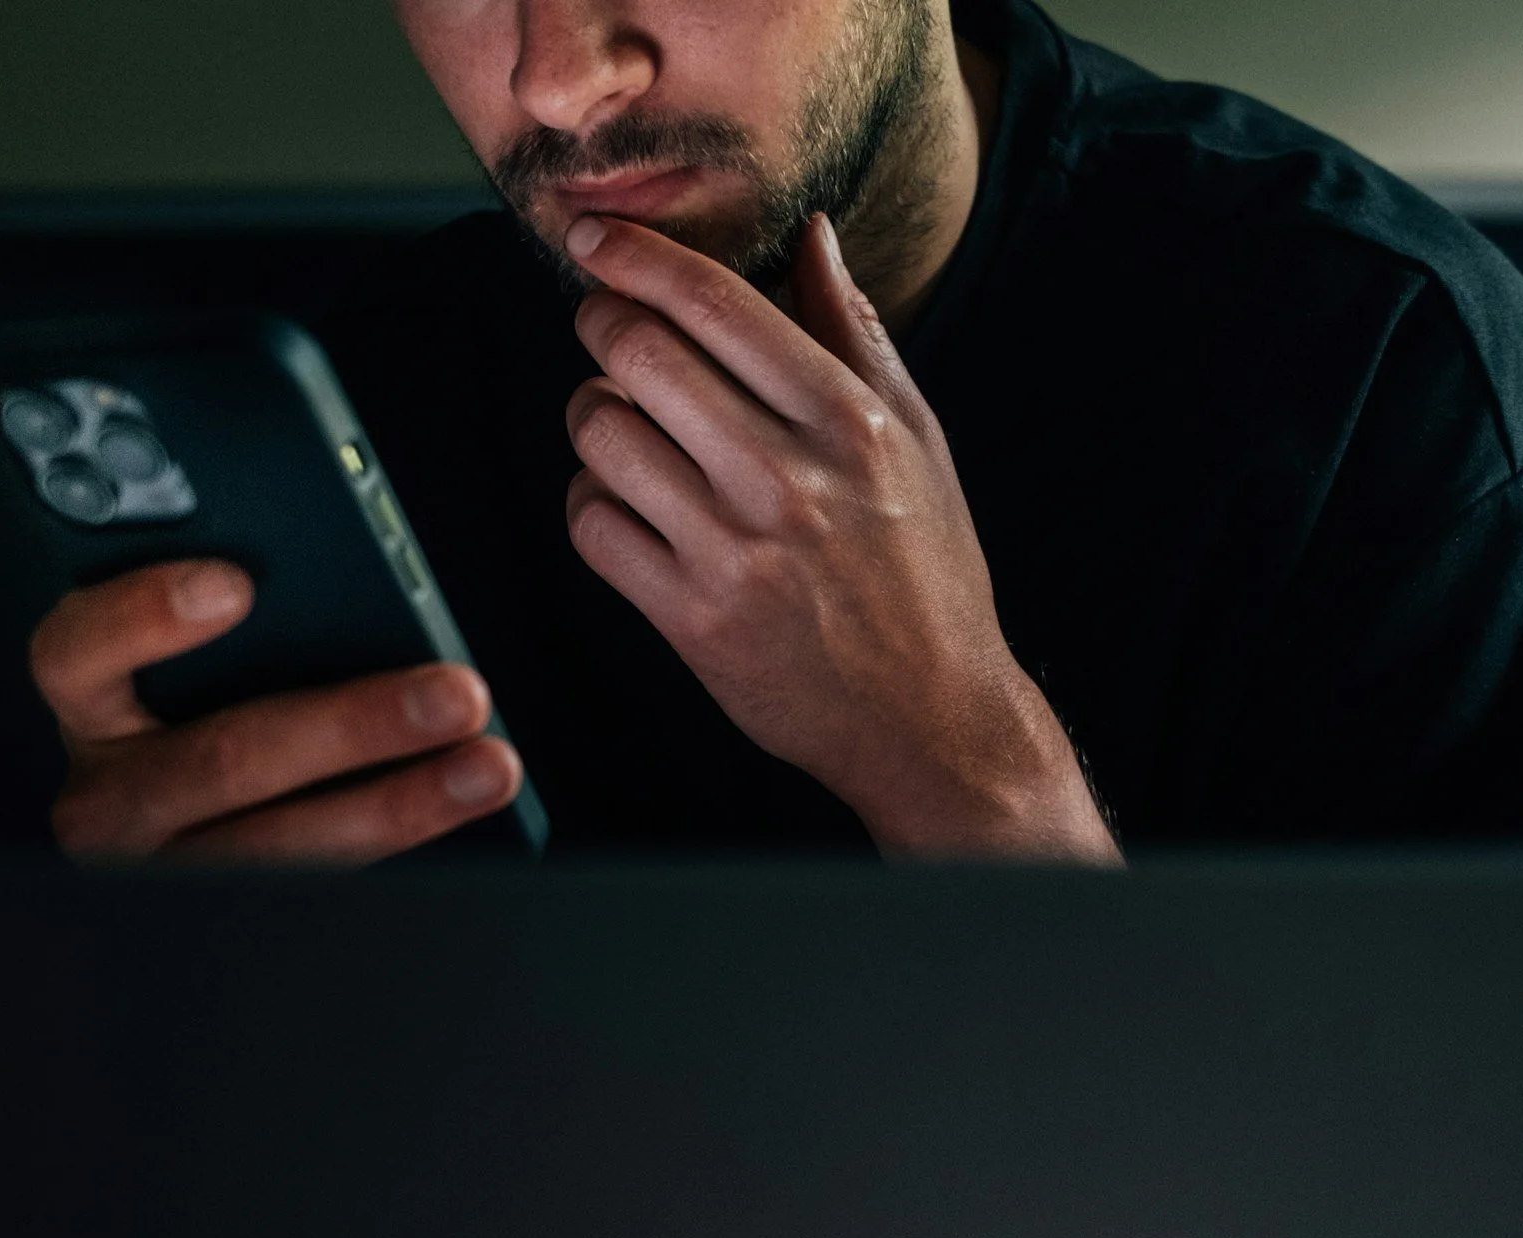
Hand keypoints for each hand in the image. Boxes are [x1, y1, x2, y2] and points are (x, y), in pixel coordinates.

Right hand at [28, 559, 522, 861]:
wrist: (196, 826)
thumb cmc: (212, 701)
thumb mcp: (205, 654)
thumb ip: (242, 612)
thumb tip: (349, 575)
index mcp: (89, 705)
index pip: (74, 653)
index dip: (144, 616)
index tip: (235, 586)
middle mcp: (108, 796)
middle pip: (221, 760)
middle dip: (353, 727)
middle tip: (456, 694)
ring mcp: (164, 868)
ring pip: (281, 845)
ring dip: (402, 803)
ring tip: (488, 765)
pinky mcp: (226, 912)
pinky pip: (318, 883)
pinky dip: (398, 844)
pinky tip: (459, 802)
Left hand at [562, 213, 1117, 863]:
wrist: (931, 719)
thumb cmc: (926, 572)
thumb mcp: (919, 441)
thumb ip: (857, 332)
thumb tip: (815, 233)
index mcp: (850, 422)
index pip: (714, 303)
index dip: (635, 254)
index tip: (597, 234)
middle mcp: (789, 480)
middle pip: (638, 353)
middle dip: (600, 321)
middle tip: (602, 324)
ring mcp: (734, 553)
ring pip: (600, 434)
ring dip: (593, 414)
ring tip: (625, 423)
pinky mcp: (691, 619)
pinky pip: (591, 524)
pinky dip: (591, 501)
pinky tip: (626, 502)